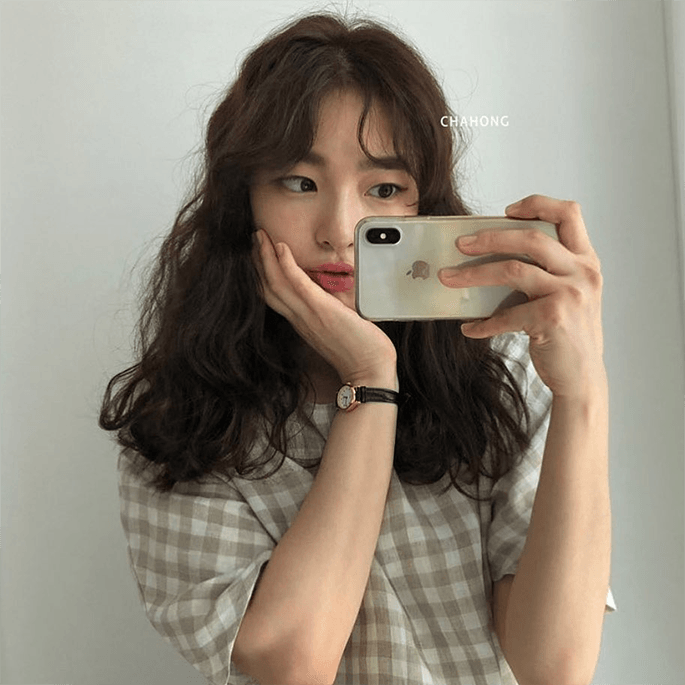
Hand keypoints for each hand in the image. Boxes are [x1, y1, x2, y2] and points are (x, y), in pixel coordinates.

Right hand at [252, 229, 397, 386]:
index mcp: (302, 322)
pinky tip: (280, 247)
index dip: (262, 274)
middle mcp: (299, 319)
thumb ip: (329, 311)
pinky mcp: (321, 311)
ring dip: (264, 257)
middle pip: (267, 287)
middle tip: (253, 238)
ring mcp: (307, 315)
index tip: (258, 254)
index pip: (273, 296)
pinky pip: (297, 284)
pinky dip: (286, 265)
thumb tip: (334, 296)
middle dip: (256, 261)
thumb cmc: (359, 351)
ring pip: (275, 283)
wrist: (369, 372)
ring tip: (259, 236)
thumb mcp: (338, 327)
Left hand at [437, 195, 604, 397]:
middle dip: (489, 237)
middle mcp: (582, 272)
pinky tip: (469, 328)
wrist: (582, 378)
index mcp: (586, 260)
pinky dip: (483, 322)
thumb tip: (492, 255)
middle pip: (531, 237)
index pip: (569, 213)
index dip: (538, 205)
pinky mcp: (553, 318)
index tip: (508, 210)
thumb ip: (547, 271)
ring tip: (449, 278)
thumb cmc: (568, 335)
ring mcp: (570, 294)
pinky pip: (506, 313)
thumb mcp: (569, 294)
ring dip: (473, 274)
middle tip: (461, 244)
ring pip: (512, 269)